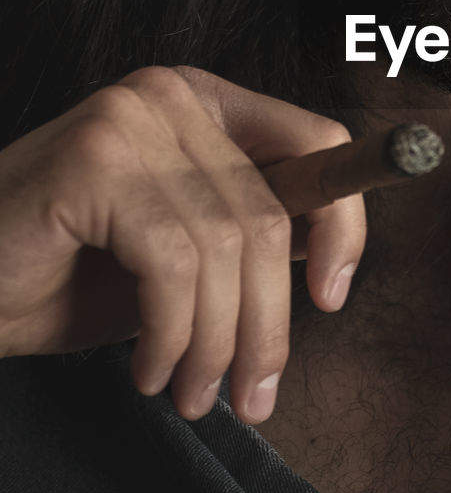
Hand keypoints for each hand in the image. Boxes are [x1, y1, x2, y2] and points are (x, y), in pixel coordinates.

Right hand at [0, 65, 367, 423]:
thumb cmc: (64, 273)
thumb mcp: (182, 255)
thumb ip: (248, 238)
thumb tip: (327, 258)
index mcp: (204, 105)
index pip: (318, 142)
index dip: (344, 225)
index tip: (332, 297)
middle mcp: (171, 99)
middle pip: (273, 212)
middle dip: (269, 323)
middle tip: (253, 394)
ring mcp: (131, 121)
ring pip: (226, 246)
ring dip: (217, 343)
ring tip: (192, 391)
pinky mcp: (95, 162)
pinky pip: (172, 263)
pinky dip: (170, 334)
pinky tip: (147, 368)